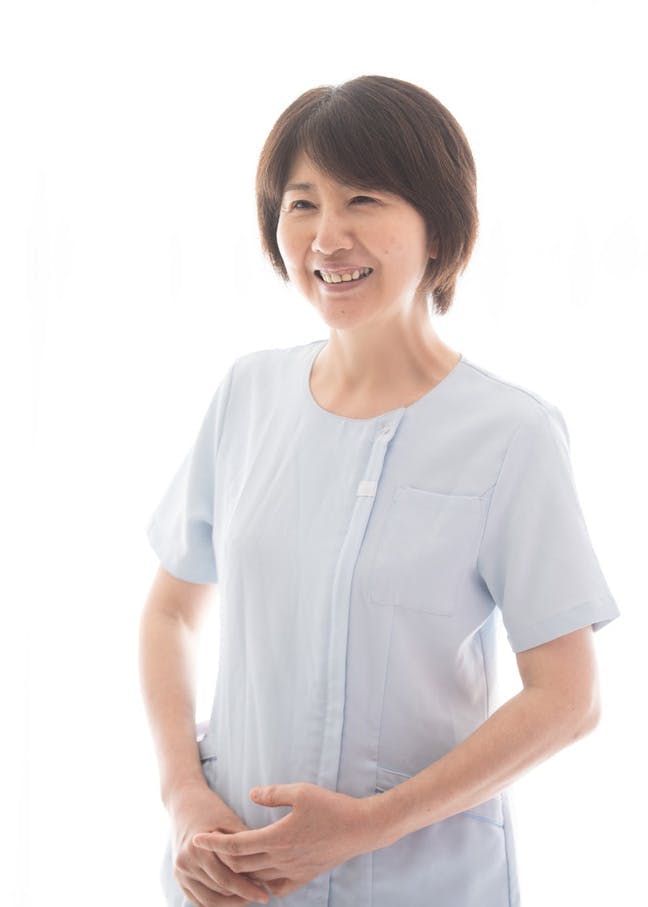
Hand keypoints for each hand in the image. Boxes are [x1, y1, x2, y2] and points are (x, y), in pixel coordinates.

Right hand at [168, 780, 270, 905]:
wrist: (185, 803)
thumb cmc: (213, 811)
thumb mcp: (231, 822)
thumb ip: (245, 843)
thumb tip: (268, 864)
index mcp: (198, 847)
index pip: (227, 876)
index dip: (248, 886)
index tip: (266, 892)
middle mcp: (186, 861)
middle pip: (219, 889)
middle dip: (242, 896)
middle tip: (262, 896)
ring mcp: (180, 871)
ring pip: (210, 900)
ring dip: (231, 903)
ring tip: (249, 898)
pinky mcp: (179, 878)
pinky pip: (199, 900)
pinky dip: (218, 903)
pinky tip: (234, 899)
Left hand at [192, 782, 372, 899]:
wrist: (361, 829)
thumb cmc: (332, 807)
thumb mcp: (300, 791)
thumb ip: (273, 794)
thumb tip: (251, 794)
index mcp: (277, 838)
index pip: (236, 846)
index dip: (214, 843)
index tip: (196, 839)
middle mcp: (282, 859)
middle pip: (240, 866)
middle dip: (221, 859)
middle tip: (207, 848)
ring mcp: (293, 871)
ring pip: (256, 879)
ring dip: (239, 872)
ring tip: (226, 861)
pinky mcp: (304, 877)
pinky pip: (275, 888)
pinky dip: (261, 884)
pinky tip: (257, 876)